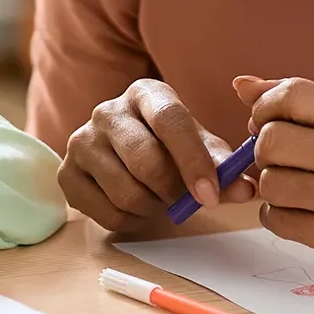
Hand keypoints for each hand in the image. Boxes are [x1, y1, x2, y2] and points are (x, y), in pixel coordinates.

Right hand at [58, 78, 254, 230]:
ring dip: (151, 207)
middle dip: (172, 191)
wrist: (121, 154)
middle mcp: (107, 111)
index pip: (171, 120)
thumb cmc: (168, 148)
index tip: (211, 196)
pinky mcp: (66, 173)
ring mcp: (80, 141)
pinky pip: (105, 212)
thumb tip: (247, 191)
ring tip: (157, 198)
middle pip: (145, 160)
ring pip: (125, 191)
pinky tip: (135, 207)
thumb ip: (224, 168)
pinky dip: (130, 220)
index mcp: (145, 93)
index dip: (193, 161)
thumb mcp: (198, 148)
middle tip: (184, 202)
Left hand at [236, 74, 313, 283]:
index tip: (265, 122)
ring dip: (272, 189)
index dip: (264, 107)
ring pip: (271, 184)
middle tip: (281, 163)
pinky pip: (277, 220)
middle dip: (263, 153)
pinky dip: (278, 218)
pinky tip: (302, 217)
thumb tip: (240, 85)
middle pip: (272, 140)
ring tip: (296, 192)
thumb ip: (297, 104)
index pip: (294, 95)